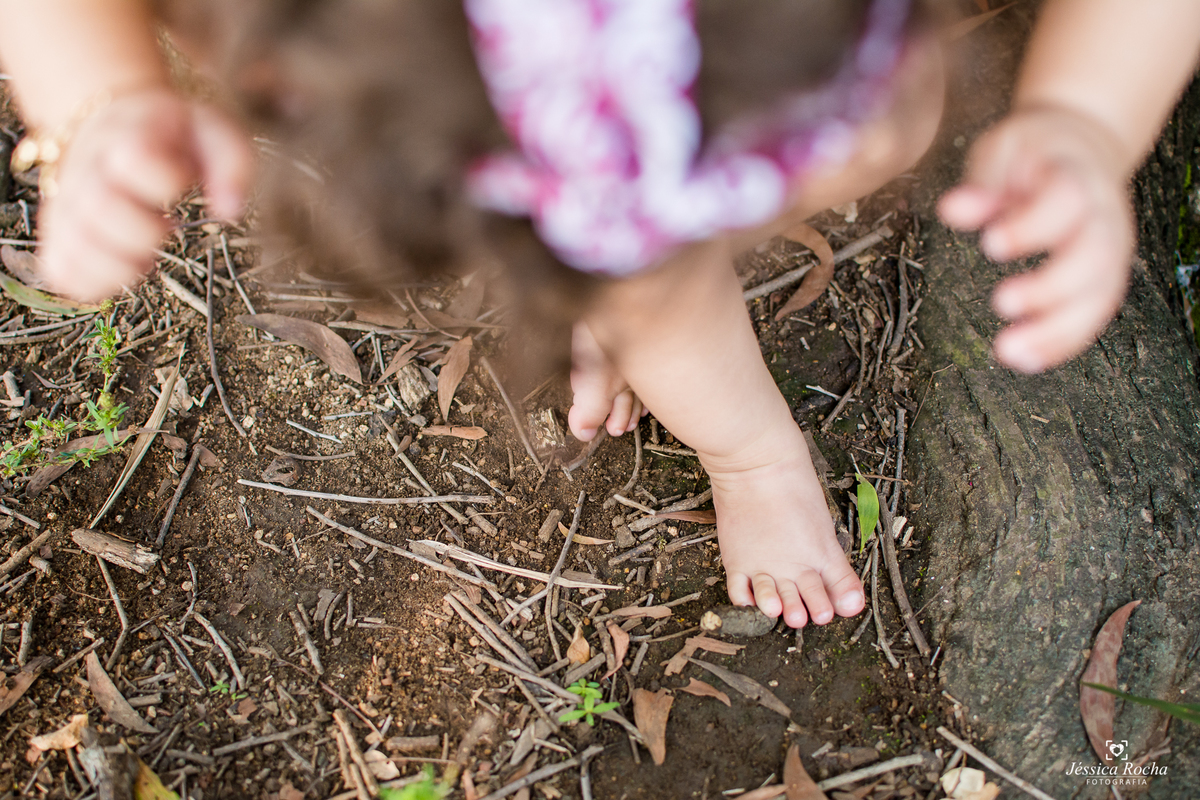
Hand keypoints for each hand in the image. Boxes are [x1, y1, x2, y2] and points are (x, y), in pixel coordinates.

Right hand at [37, 88, 251, 301]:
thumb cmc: (172, 139)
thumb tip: (230, 210)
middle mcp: (86, 167)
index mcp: (126, 134)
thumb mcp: (212, 133)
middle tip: (167, 227)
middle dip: (145, 232)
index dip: (166, 180)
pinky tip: (125, 267)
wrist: (115, 131)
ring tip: (146, 254)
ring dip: (122, 265)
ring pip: (75, 245)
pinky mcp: (58, 235)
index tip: (181, 184)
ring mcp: (67, 204)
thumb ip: (232, 162)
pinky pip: (62, 272)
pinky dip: (98, 283)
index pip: (135, 156)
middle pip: (100, 206)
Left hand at [937, 105, 1133, 372]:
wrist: (1080, 150)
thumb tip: (951, 208)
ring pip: (1099, 296)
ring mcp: (1111, 250)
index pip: (1067, 199)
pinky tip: (1026, 361)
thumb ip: (983, 183)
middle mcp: (1105, 215)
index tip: (989, 244)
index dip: (1032, 224)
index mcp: (1077, 175)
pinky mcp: (1104, 278)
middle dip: (1050, 286)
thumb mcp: (1002, 151)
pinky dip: (1062, 342)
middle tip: (1001, 302)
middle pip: (1094, 255)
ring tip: (1009, 351)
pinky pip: (1092, 316)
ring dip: (1057, 329)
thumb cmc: (1032, 153)